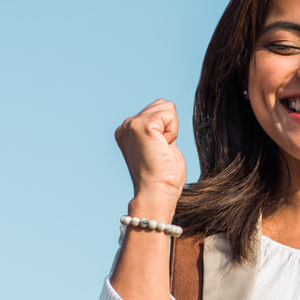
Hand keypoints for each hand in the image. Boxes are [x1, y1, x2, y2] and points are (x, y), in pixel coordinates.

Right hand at [114, 99, 186, 216]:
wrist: (156, 194)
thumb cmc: (163, 178)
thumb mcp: (160, 147)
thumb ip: (160, 131)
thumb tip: (167, 114)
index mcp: (128, 131)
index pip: (157, 111)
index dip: (167, 131)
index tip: (159, 152)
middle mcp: (126, 126)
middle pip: (162, 105)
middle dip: (169, 127)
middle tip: (161, 151)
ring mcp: (131, 124)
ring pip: (166, 107)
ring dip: (172, 128)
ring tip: (161, 149)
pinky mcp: (141, 126)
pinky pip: (169, 114)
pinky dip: (173, 131)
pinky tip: (163, 147)